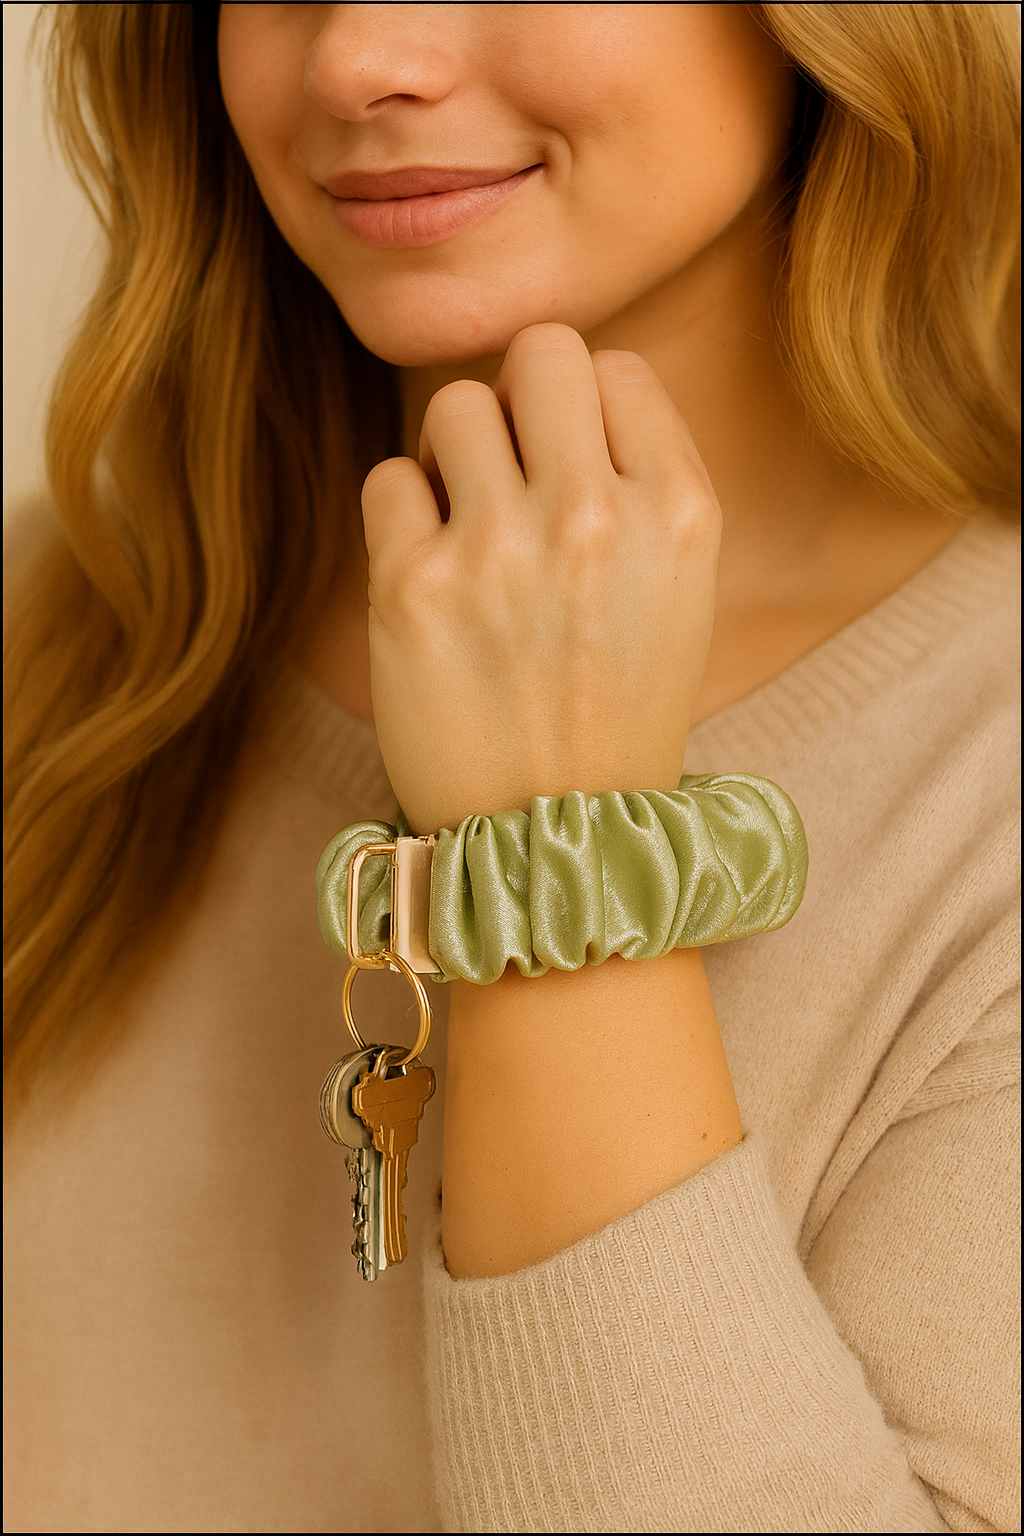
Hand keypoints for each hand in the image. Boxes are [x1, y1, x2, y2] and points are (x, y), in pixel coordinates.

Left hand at [362, 324, 720, 834]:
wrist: (552, 843)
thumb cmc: (613, 710)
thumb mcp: (678, 591)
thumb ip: (638, 480)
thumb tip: (556, 386)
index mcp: (683, 514)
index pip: (617, 367)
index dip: (584, 411)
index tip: (571, 471)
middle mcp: (600, 519)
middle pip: (539, 354)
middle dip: (518, 406)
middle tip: (510, 478)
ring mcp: (503, 553)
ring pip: (453, 405)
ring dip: (453, 456)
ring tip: (468, 529)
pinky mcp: (414, 590)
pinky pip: (388, 478)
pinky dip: (403, 517)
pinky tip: (430, 578)